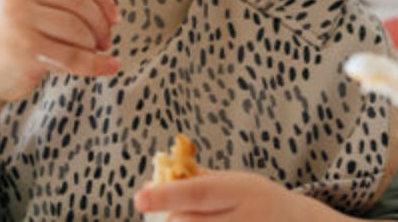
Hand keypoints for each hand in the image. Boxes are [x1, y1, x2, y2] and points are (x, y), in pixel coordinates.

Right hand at [0, 0, 119, 106]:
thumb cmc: (9, 40)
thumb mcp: (27, 9)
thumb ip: (57, 1)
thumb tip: (108, 7)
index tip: (115, 18)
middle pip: (79, 5)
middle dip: (100, 24)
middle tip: (106, 42)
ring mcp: (20, 23)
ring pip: (77, 31)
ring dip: (94, 46)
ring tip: (96, 54)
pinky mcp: (25, 52)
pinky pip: (73, 57)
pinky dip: (96, 64)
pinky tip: (110, 67)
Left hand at [134, 170, 353, 220]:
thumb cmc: (258, 200)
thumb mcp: (235, 181)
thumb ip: (197, 179)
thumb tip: (152, 181)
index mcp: (242, 190)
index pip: (198, 192)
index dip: (167, 195)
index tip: (139, 197)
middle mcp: (246, 218)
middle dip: (168, 218)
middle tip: (165, 212)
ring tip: (181, 219)